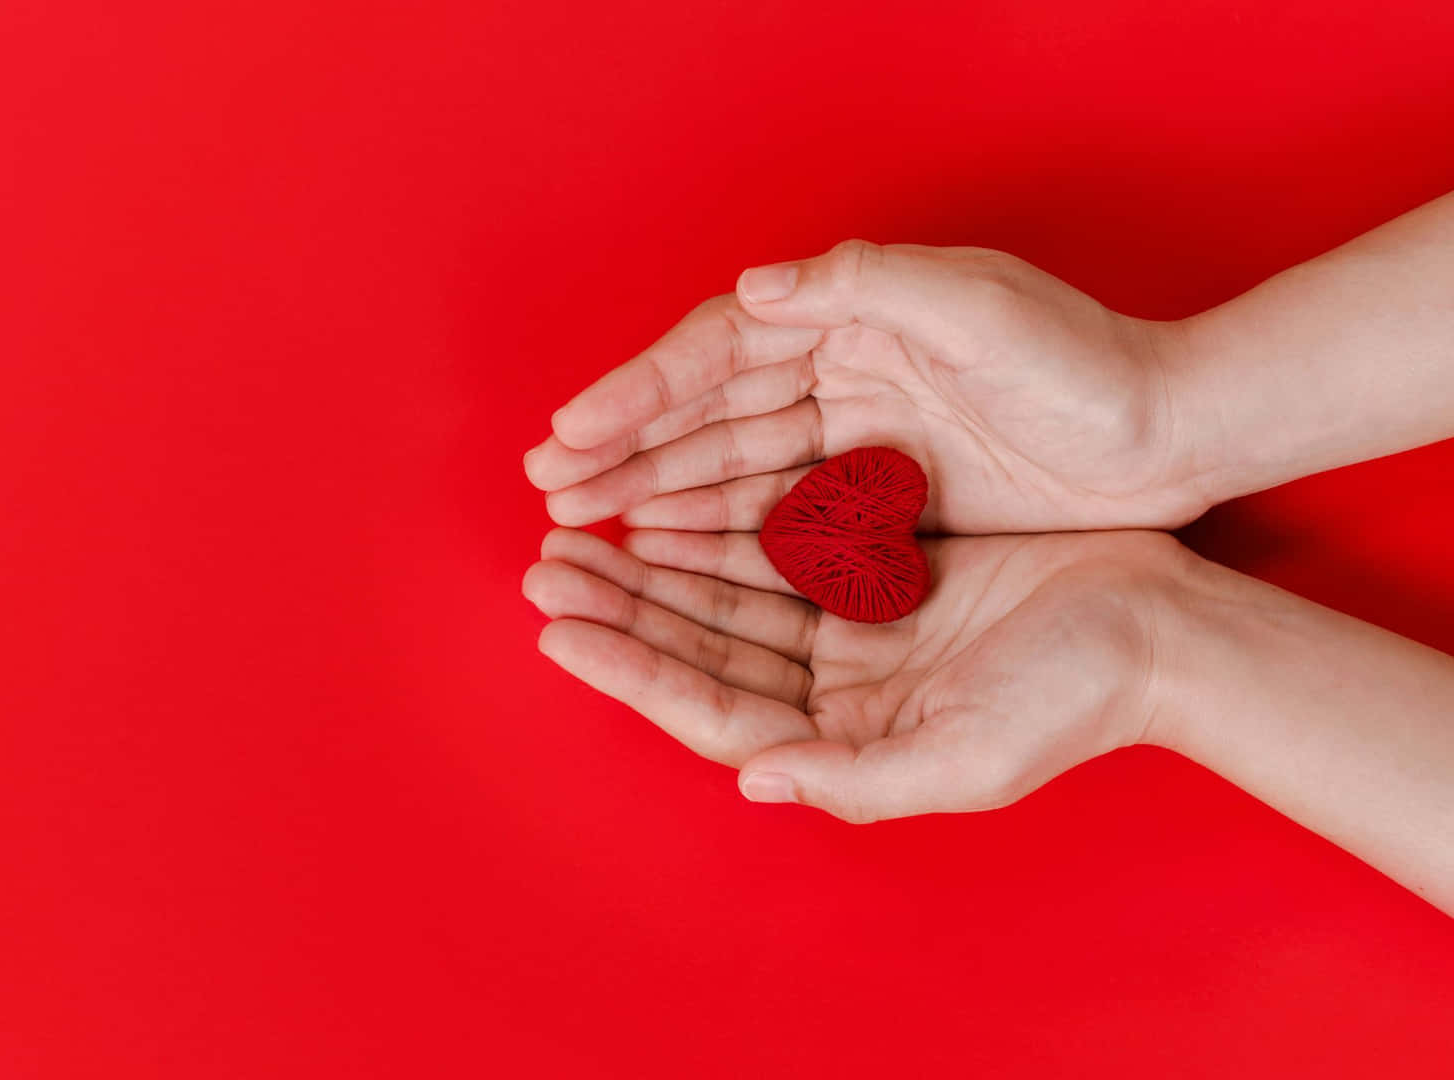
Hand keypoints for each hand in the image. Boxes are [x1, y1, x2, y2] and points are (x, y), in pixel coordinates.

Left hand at [522, 525, 1186, 820]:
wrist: (1161, 628)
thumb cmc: (1073, 697)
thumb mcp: (967, 756)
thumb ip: (854, 777)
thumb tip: (752, 779)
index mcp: (839, 742)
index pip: (707, 707)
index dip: (629, 669)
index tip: (555, 631)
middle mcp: (829, 693)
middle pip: (698, 650)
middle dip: (619, 610)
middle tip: (543, 566)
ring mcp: (848, 633)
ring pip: (722, 598)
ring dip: (652, 569)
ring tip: (577, 534)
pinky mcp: (873, 576)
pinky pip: (772, 551)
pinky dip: (716, 532)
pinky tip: (664, 506)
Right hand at [524, 240, 1208, 533]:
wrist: (1171, 433)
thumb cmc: (1083, 362)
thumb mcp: (979, 306)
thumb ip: (866, 286)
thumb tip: (752, 288)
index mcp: (850, 316)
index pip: (718, 351)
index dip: (640, 390)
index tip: (571, 431)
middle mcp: (841, 370)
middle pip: (708, 412)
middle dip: (625, 448)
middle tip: (547, 487)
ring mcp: (858, 434)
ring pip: (732, 465)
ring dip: (656, 491)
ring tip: (582, 522)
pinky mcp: (885, 493)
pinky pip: (780, 511)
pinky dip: (719, 528)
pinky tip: (665, 547)